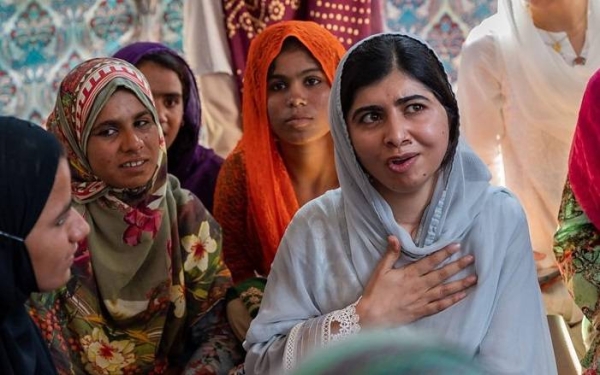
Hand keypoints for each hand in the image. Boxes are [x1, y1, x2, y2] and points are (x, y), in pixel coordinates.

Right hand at [356, 235, 476, 327]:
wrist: (372, 316)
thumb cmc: (376, 292)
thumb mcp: (380, 270)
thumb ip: (390, 254)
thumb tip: (394, 237)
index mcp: (409, 274)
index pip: (430, 261)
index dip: (444, 253)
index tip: (456, 246)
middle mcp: (419, 286)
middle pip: (441, 274)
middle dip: (458, 266)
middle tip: (471, 259)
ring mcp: (422, 300)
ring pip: (444, 290)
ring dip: (460, 284)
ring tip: (474, 278)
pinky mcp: (421, 311)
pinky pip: (440, 306)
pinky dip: (451, 301)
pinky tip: (462, 296)